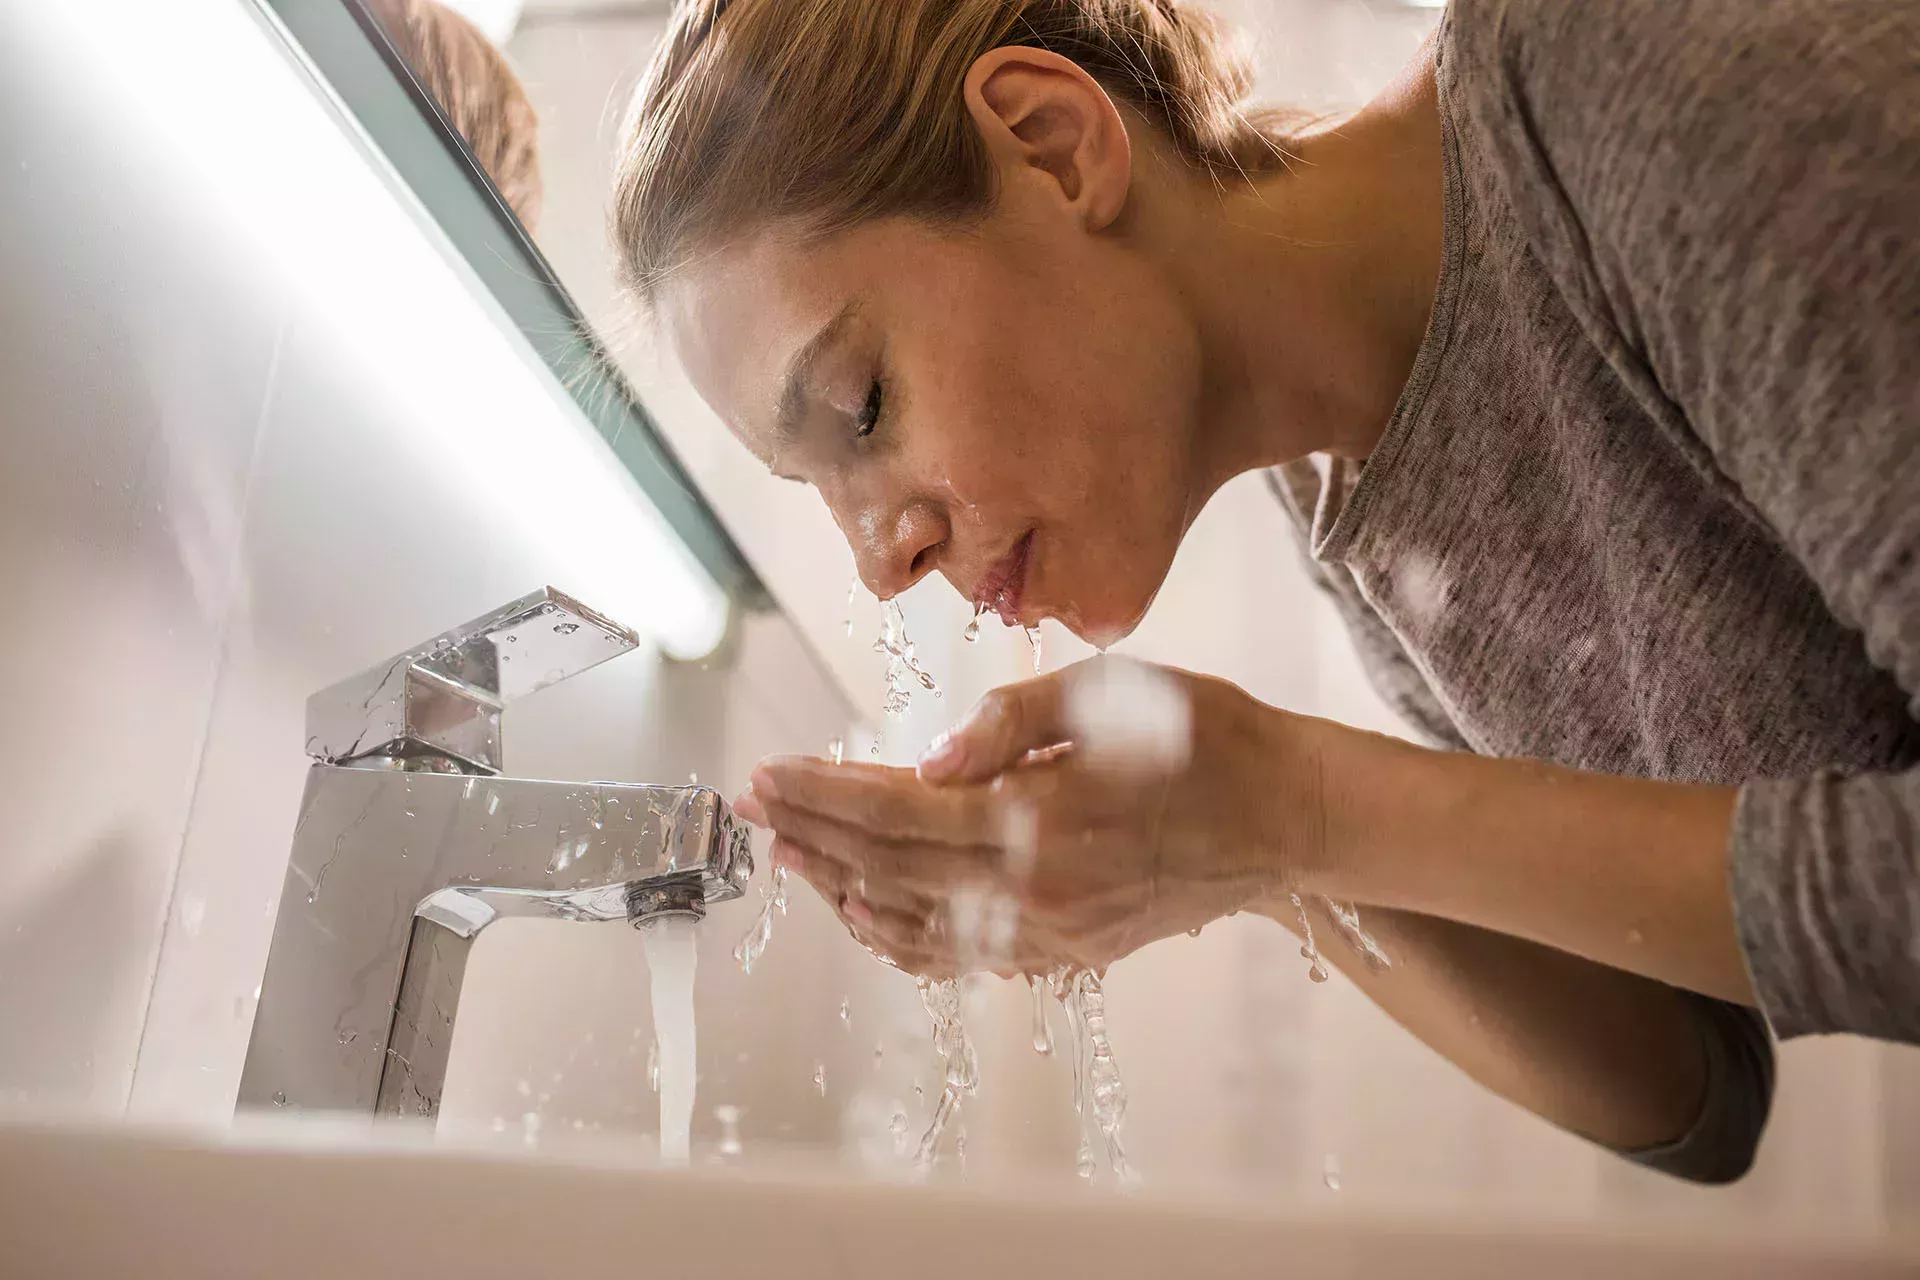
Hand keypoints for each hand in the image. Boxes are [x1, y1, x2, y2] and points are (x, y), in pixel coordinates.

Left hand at [732, 658, 1335, 977]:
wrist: (1289, 818)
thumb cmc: (1207, 738)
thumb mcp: (1112, 694)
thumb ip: (1011, 723)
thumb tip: (927, 760)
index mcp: (1040, 819)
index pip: (896, 811)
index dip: (822, 793)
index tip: (767, 772)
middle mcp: (1036, 892)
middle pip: (889, 870)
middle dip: (812, 835)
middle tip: (753, 807)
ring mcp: (1051, 933)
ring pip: (917, 923)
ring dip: (841, 888)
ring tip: (790, 855)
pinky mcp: (1068, 952)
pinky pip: (962, 957)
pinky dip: (902, 939)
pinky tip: (865, 914)